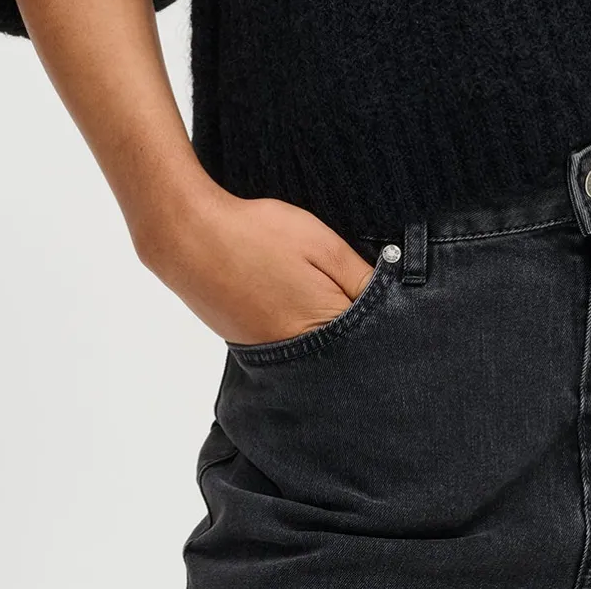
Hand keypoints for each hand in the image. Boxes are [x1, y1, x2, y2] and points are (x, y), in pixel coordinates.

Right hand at [133, 182, 378, 346]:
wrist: (189, 237)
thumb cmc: (258, 234)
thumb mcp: (321, 243)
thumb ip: (359, 274)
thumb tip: (394, 296)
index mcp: (320, 327)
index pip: (371, 342)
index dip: (389, 323)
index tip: (401, 310)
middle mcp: (295, 354)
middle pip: (344, 355)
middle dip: (363, 335)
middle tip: (364, 302)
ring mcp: (268, 354)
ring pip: (317, 353)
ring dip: (331, 333)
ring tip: (331, 301)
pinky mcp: (248, 344)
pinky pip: (290, 348)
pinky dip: (303, 332)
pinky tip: (300, 303)